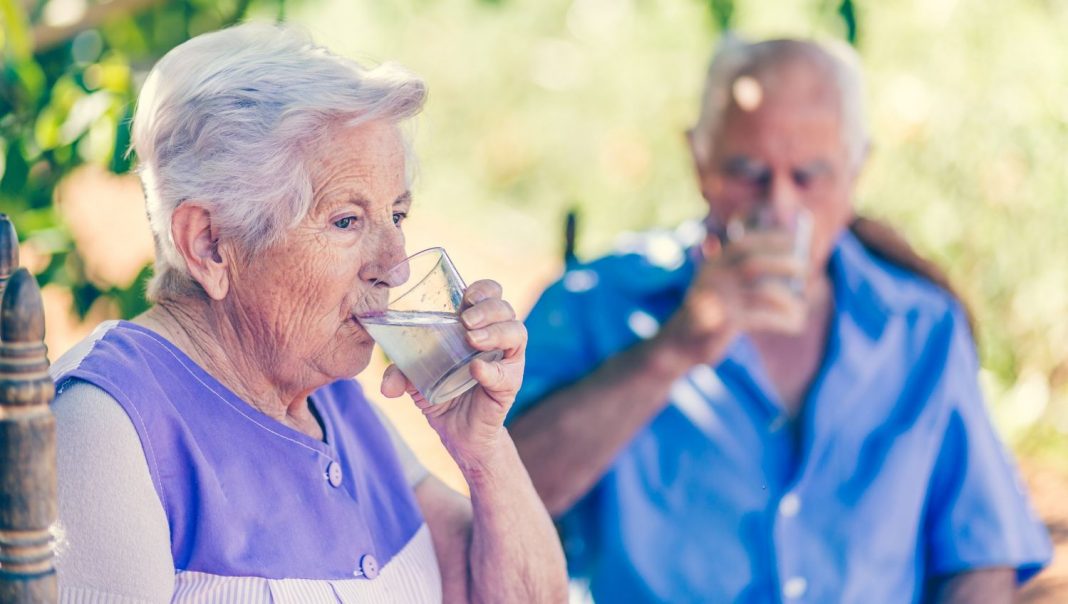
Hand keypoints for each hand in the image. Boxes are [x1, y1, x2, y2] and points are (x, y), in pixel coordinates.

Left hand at [380, 280, 524, 470]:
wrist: (456, 432)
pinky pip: (507, 373)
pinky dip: (492, 370)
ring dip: (496, 331)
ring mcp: (506, 361)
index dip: (483, 289)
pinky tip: (477, 370)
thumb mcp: (415, 378)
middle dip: (488, 308)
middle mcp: (497, 338)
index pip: (491, 293)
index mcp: (476, 325)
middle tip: (466, 320)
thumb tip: (386, 386)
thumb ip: (399, 373)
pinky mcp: (509, 385)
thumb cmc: (440, 392)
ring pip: (517, 332)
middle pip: (505, 308)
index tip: (465, 296)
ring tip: (473, 339)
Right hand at [655, 230, 806, 367]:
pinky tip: (795, 324)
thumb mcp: (721, 287)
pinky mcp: (725, 323)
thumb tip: (789, 263)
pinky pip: (762, 318)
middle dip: (784, 264)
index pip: (743, 245)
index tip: (792, 240)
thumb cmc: (709, 314)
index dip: (769, 239)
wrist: (678, 344)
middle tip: (805, 270)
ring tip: (801, 308)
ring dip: (788, 299)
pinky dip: (783, 320)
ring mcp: (719, 300)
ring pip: (761, 292)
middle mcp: (713, 278)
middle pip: (754, 265)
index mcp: (713, 265)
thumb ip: (743, 274)